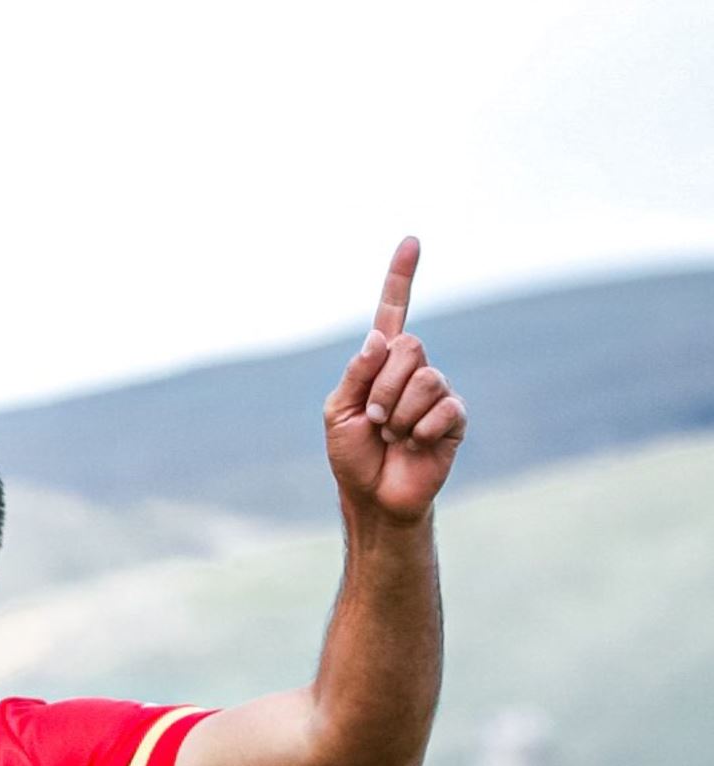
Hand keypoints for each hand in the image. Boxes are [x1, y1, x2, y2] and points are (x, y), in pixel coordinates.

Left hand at [323, 237, 468, 522]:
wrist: (375, 496)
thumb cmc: (353, 454)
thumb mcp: (338, 411)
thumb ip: (356, 373)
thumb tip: (380, 338)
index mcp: (380, 363)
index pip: (393, 312)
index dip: (401, 278)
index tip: (411, 241)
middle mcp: (412, 370)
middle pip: (410, 347)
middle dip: (384, 386)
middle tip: (375, 418)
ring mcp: (437, 392)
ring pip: (427, 378)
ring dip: (400, 412)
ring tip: (393, 434)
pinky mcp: (455, 417)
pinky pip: (444, 407)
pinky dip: (420, 429)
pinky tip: (415, 444)